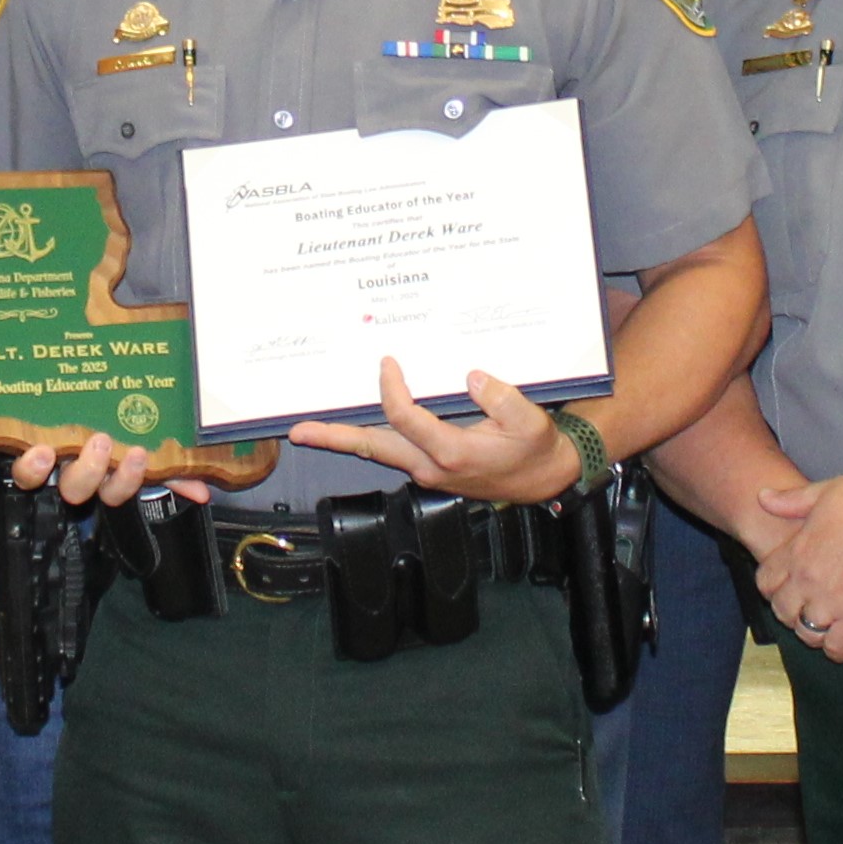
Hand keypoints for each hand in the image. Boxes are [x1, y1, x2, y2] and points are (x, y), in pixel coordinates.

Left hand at [6, 431, 205, 512]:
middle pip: (83, 488)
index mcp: (103, 472)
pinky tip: (37, 451)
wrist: (49, 402)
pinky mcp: (23, 457)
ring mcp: (49, 467)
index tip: (140, 455)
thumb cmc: (96, 424)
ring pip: (58, 481)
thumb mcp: (136, 446)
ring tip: (71, 447)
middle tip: (104, 443)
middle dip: (96, 471)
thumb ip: (168, 469)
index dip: (129, 478)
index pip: (118, 488)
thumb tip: (203, 492)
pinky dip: (32, 467)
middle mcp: (76, 473)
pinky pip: (23, 472)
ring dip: (66, 468)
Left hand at [287, 361, 578, 506]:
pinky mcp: (427, 467)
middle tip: (300, 432)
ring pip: (377, 452)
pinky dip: (368, 439)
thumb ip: (501, 398)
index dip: (391, 389)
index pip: (405, 418)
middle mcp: (430, 465)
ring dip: (343, 440)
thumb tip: (472, 377)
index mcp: (451, 451)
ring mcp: (425, 469)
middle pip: (372, 448)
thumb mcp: (529, 421)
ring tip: (310, 432)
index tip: (387, 364)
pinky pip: (390, 451)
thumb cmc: (534, 449)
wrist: (543, 479)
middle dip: (334, 439)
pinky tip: (354, 428)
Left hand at [753, 472, 842, 657]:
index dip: (770, 587)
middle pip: (783, 610)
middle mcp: (808, 580)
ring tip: (822, 632)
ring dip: (813, 633)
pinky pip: (838, 645)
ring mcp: (832, 602)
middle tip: (800, 614)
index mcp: (798, 551)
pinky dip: (838, 649)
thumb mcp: (828, 492)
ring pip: (807, 632)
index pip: (766, 580)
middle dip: (789, 614)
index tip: (779, 589)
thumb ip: (794, 500)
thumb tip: (762, 496)